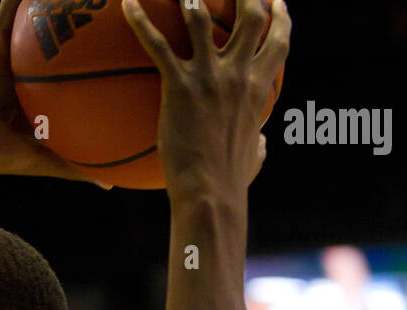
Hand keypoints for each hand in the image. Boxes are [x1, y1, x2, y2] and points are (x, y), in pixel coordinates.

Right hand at [0, 0, 103, 183]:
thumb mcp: (38, 160)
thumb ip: (71, 166)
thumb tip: (109, 185)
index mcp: (39, 99)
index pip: (74, 81)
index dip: (98, 69)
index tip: (131, 60)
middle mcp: (28, 74)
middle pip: (63, 48)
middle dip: (83, 30)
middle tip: (115, 11)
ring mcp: (12, 55)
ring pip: (40, 25)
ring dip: (57, 8)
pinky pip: (11, 10)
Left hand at [122, 0, 289, 195]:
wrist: (210, 193)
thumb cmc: (230, 182)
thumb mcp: (253, 158)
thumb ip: (259, 143)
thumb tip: (263, 143)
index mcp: (258, 89)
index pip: (277, 43)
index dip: (280, 17)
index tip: (276, 2)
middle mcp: (237, 74)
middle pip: (248, 16)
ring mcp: (208, 76)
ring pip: (201, 16)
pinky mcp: (179, 85)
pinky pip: (156, 45)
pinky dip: (140, 21)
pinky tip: (126, 3)